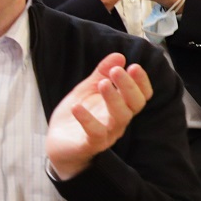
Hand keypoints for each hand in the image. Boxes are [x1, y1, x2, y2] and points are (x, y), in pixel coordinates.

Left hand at [46, 54, 151, 179]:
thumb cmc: (78, 114)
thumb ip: (101, 73)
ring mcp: (106, 134)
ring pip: (119, 118)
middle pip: (134, 105)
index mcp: (121, 106)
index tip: (135, 66)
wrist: (58, 144)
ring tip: (102, 83)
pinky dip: (86, 120)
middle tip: (117, 70)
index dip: (141, 82)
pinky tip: (76, 107)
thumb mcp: (87, 89)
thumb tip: (119, 55)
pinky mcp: (89, 144)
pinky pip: (94, 133)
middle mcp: (118, 121)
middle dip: (128, 86)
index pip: (141, 95)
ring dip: (113, 99)